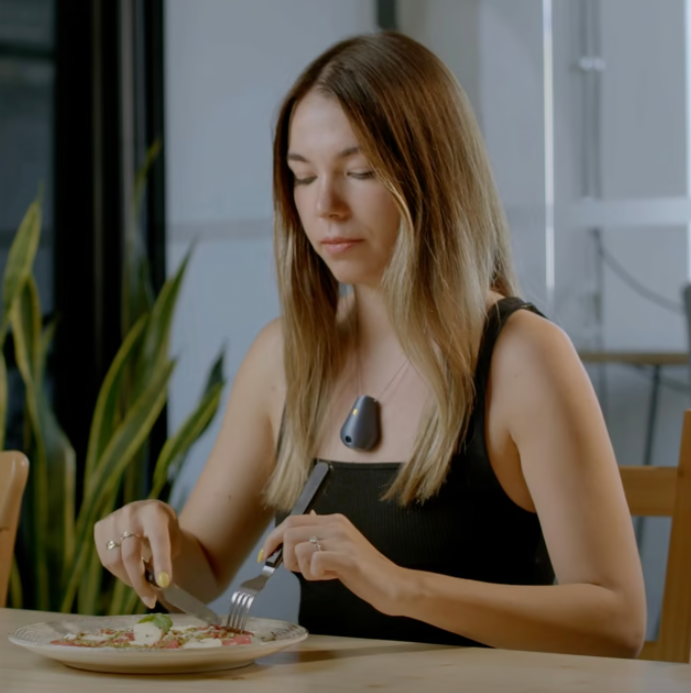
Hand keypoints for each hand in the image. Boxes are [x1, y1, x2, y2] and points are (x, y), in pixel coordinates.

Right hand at [94, 500, 180, 608]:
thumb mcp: (173, 538)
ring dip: (129, 580)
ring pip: (115, 561)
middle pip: (130, 555)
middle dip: (140, 582)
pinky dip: (118, 572)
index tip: (164, 584)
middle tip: (151, 600)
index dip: (161, 562)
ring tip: (142, 586)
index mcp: (154, 513)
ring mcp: (112, 520)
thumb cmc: (165, 529)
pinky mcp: (100, 528)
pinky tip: (129, 572)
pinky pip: (105, 560)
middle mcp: (131, 513)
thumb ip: (166, 555)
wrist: (149, 512)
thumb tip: (155, 582)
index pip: (158, 540)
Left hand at [262, 512, 407, 615]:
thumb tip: (293, 529)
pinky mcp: (347, 558)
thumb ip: (319, 537)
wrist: (392, 584)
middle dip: (285, 556)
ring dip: (303, 568)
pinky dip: (315, 575)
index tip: (267, 554)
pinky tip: (331, 577)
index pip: (292, 519)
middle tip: (298, 570)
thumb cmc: (364, 570)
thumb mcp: (338, 547)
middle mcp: (336, 525)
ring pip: (299, 548)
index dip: (274, 537)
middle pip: (290, 531)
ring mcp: (342, 540)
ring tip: (322, 574)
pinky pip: (314, 562)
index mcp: (333, 520)